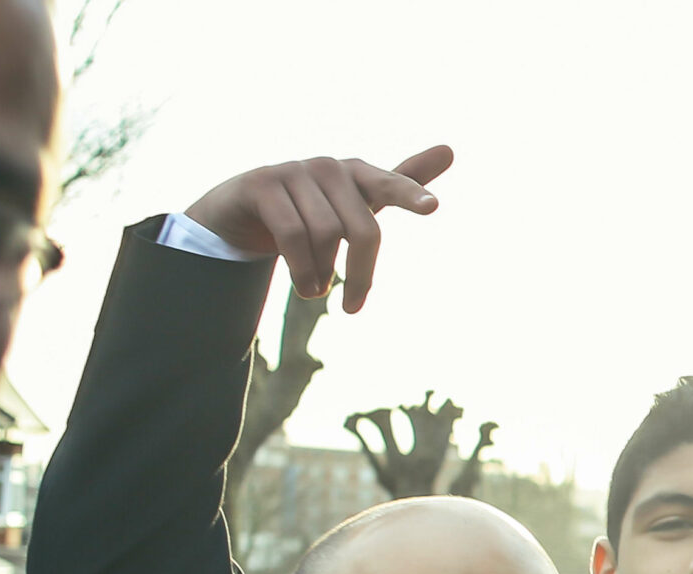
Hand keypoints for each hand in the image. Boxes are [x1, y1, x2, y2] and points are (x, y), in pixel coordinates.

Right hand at [182, 145, 452, 312]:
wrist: (241, 215)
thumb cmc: (312, 211)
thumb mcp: (357, 204)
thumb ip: (400, 183)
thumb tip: (450, 147)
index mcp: (356, 174)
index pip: (389, 185)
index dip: (410, 195)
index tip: (432, 208)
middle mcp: (327, 167)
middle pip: (362, 230)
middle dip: (361, 275)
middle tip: (354, 308)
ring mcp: (292, 171)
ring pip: (325, 236)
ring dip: (322, 275)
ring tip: (315, 290)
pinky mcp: (261, 184)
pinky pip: (292, 235)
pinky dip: (302, 269)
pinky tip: (305, 285)